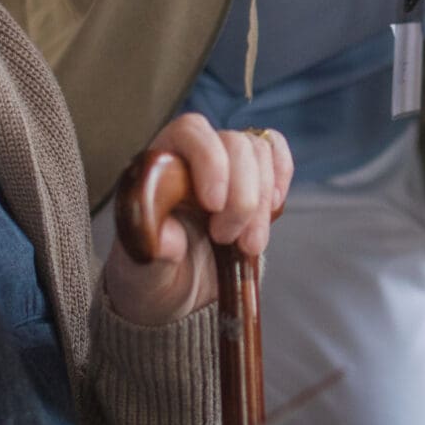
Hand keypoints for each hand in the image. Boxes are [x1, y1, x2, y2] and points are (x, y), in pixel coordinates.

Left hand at [100, 115, 292, 327]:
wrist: (174, 292)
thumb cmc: (151, 276)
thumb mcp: (143, 272)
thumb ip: (151, 250)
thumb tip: (167, 236)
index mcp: (157, 165)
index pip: (190, 133)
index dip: (211, 161)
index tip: (214, 205)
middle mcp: (192, 156)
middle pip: (235, 144)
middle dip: (241, 197)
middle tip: (226, 239)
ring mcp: (225, 164)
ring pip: (259, 153)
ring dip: (261, 201)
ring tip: (247, 244)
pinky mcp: (251, 178)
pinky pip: (274, 152)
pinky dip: (281, 176)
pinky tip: (272, 207)